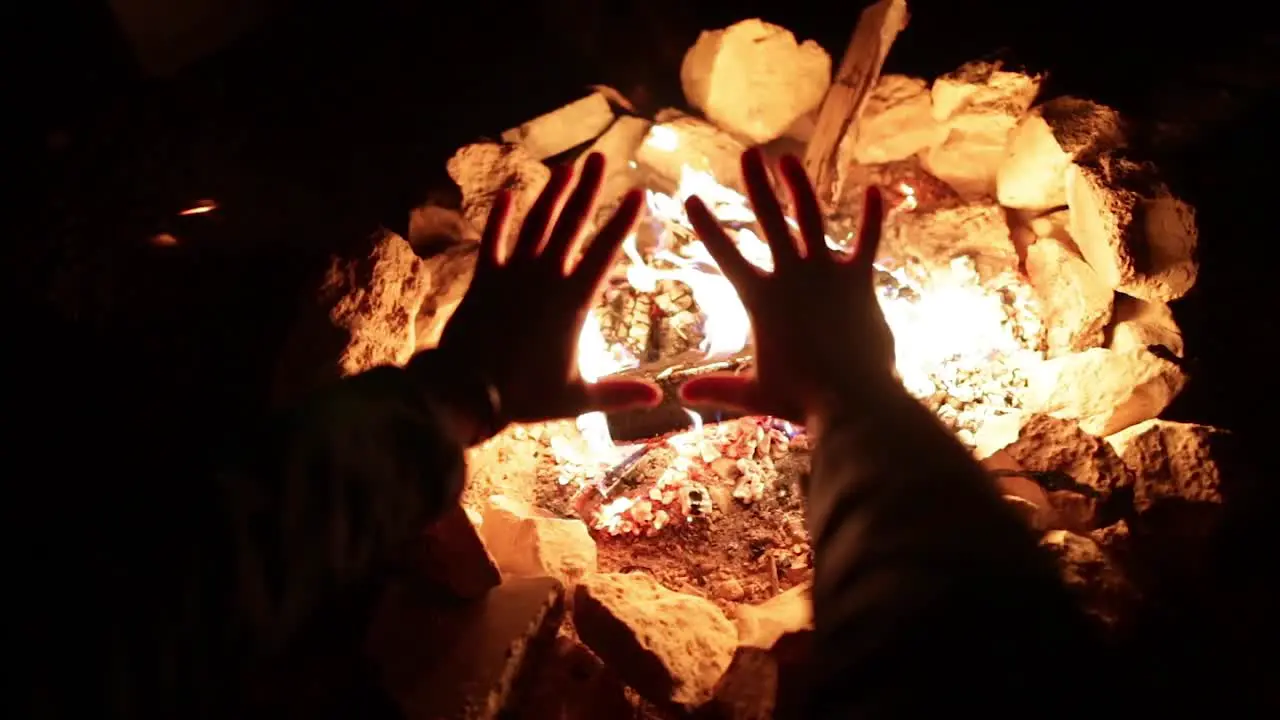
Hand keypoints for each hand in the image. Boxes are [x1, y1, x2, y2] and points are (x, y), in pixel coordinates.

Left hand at [434, 152, 660, 423]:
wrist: (465, 391)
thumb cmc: (525, 396)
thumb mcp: (577, 398)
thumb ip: (618, 395)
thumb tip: (659, 401)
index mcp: (573, 301)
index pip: (605, 251)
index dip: (623, 221)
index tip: (638, 192)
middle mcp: (545, 277)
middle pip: (571, 223)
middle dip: (588, 189)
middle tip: (599, 158)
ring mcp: (512, 274)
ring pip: (536, 223)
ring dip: (551, 194)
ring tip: (566, 168)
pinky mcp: (484, 279)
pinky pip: (493, 240)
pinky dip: (500, 217)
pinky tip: (506, 194)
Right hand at [678, 149, 896, 424]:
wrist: (852, 400)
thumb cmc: (801, 399)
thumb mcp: (753, 393)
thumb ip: (718, 388)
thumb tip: (681, 395)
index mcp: (760, 299)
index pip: (726, 255)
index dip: (707, 226)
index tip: (692, 197)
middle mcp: (792, 277)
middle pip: (770, 220)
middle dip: (757, 185)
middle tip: (748, 154)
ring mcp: (828, 274)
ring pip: (812, 218)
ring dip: (800, 187)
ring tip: (789, 161)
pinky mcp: (860, 281)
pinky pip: (868, 241)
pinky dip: (873, 216)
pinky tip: (875, 190)